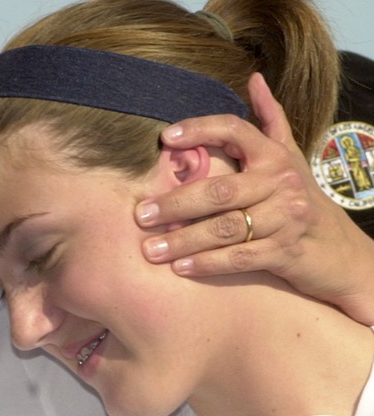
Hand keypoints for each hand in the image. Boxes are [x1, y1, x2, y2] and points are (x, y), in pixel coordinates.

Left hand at [137, 73, 373, 324]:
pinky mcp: (286, 252)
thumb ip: (270, 120)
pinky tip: (179, 269)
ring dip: (182, 240)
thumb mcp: (289, 158)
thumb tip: (254, 78)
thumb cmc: (301, 200)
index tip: (165, 138)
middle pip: (218, 190)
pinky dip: (207, 264)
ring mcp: (285, 218)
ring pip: (224, 228)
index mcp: (274, 156)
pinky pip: (239, 257)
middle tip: (140, 215)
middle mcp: (281, 182)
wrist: (342, 253)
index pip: (234, 130)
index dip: (200, 129)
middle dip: (175, 203)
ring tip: (149, 249)